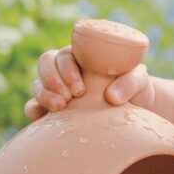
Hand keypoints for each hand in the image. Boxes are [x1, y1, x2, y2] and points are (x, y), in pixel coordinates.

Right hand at [24, 45, 153, 120]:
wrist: (136, 109)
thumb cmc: (136, 88)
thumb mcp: (139, 80)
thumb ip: (131, 82)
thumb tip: (112, 97)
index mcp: (83, 56)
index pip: (63, 55)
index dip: (66, 69)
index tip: (80, 89)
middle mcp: (66, 70)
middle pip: (45, 64)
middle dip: (51, 80)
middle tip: (68, 98)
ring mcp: (58, 89)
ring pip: (38, 85)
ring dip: (43, 95)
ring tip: (60, 108)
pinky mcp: (53, 109)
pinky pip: (34, 107)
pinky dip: (33, 111)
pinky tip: (41, 118)